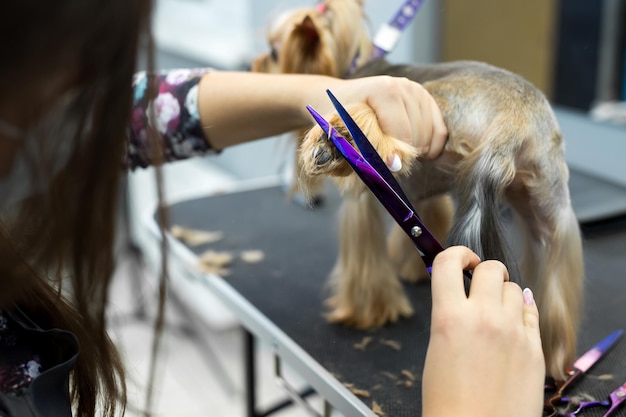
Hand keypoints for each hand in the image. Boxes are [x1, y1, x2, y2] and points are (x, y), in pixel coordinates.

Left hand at [309, 75, 447, 158]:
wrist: (344, 98)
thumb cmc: (340, 118)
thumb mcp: (341, 131)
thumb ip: (360, 149)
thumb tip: (393, 166)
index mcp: (383, 90)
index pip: (400, 130)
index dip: (396, 153)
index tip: (391, 168)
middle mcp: (405, 86)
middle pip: (416, 135)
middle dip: (404, 154)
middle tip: (389, 163)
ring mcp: (419, 92)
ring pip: (429, 136)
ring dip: (416, 152)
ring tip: (397, 154)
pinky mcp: (428, 100)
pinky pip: (440, 132)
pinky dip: (431, 147)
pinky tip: (417, 153)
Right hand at [422, 246, 544, 416]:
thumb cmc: (447, 400)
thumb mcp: (437, 348)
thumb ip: (450, 315)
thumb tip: (462, 296)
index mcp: (449, 317)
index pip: (449, 261)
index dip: (455, 254)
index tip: (460, 261)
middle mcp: (483, 317)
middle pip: (491, 268)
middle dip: (483, 271)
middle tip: (479, 285)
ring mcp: (513, 332)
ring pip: (514, 288)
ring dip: (503, 293)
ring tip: (496, 311)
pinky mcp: (534, 348)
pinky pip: (532, 312)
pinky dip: (522, 311)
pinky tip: (513, 323)